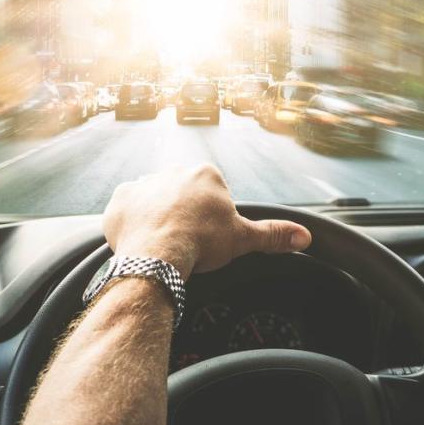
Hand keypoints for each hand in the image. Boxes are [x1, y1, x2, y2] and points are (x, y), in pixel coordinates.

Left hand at [102, 164, 311, 276]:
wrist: (158, 254)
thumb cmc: (201, 242)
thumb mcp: (243, 238)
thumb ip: (273, 234)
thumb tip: (304, 236)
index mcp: (205, 174)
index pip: (211, 193)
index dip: (211, 217)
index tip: (208, 236)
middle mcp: (172, 171)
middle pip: (182, 193)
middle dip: (184, 214)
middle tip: (186, 242)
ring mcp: (143, 184)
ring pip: (153, 200)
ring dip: (156, 217)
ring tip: (163, 244)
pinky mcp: (119, 200)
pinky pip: (126, 210)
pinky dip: (131, 224)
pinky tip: (140, 241)